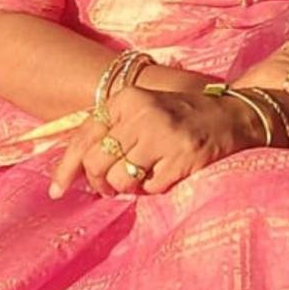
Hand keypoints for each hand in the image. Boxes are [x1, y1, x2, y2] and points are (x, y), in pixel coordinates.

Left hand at [48, 85, 257, 199]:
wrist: (231, 116)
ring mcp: (162, 136)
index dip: (66, 168)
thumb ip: (111, 130)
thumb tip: (75, 170)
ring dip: (127, 187)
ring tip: (142, 177)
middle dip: (99, 182)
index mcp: (128, 99)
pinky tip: (166, 173)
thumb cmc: (179, 116)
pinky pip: (149, 189)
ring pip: (120, 180)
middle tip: (111, 187)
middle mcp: (141, 114)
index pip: (84, 136)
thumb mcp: (142, 110)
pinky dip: (153, 189)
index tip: (57, 190)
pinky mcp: (180, 158)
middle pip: (96, 162)